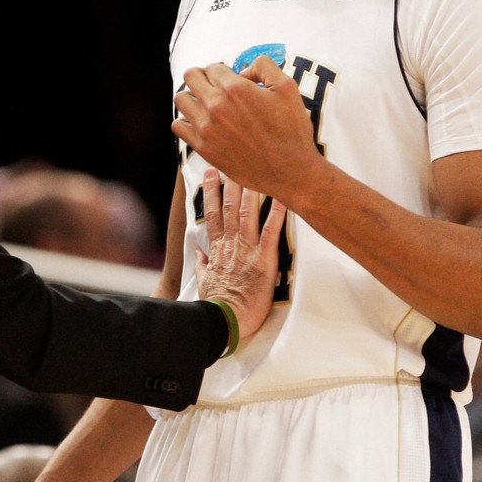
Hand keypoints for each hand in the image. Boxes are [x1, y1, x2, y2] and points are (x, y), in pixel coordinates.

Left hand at [172, 58, 318, 200]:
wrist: (289, 171)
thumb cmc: (291, 130)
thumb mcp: (287, 87)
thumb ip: (264, 67)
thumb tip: (243, 71)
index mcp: (235, 89)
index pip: (212, 67)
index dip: (223, 71)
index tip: (232, 81)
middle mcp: (216, 106)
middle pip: (191, 76)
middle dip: (203, 77)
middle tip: (216, 87)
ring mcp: (206, 128)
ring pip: (181, 99)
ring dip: (192, 97)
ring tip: (206, 103)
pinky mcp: (202, 147)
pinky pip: (178, 126)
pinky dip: (186, 121)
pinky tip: (201, 123)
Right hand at [196, 168, 285, 339]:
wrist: (226, 320)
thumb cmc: (217, 305)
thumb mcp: (204, 283)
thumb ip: (203, 265)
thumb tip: (200, 253)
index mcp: (217, 249)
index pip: (212, 214)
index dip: (211, 192)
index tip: (210, 174)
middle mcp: (231, 244)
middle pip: (230, 207)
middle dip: (231, 182)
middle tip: (232, 160)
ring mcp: (248, 250)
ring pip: (248, 213)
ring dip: (251, 190)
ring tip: (253, 168)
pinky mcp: (264, 259)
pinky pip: (271, 231)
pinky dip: (277, 213)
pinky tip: (282, 195)